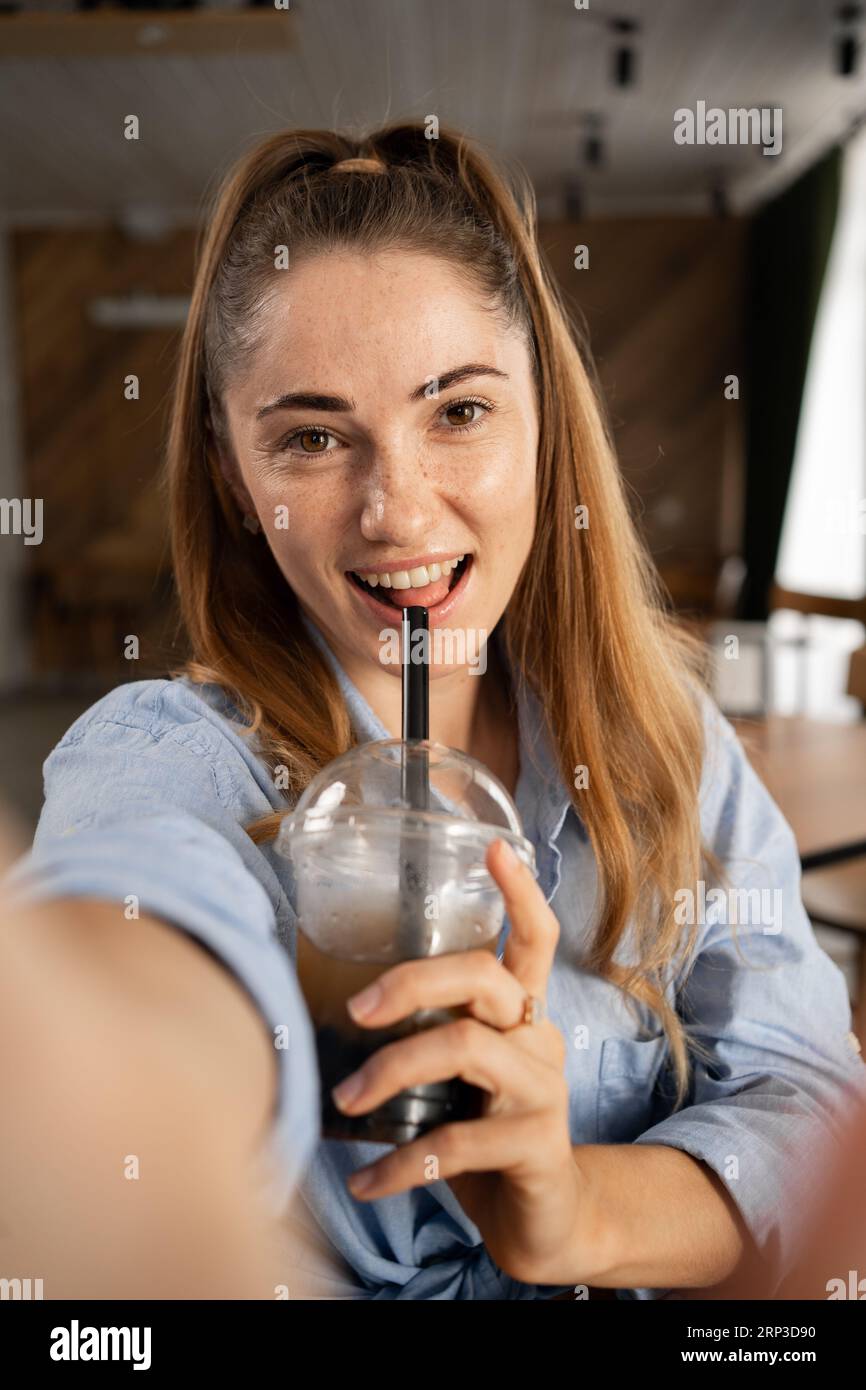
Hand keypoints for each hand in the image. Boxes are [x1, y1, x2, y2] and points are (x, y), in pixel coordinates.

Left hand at [330, 837, 586, 1286]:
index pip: (533, 939)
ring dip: (393, 1071)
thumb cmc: (484, 1131)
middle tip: (358, 1009)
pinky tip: (366, 1181)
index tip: (492, 846)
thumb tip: (332, 1012)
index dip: (519, 892)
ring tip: (345, 1101)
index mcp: (521, 1013)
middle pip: (486, 977)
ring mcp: (543, 1092)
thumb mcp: (460, 1077)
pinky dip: (401, 1163)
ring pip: (467, 1051)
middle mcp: (539, 1039)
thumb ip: (428, 1038)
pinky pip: (459, 1145)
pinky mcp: (536, 1147)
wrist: (543, 1219)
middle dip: (414, 982)